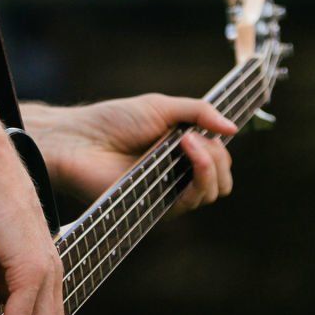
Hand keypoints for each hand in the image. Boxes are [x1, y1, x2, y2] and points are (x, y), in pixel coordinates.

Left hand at [24, 93, 236, 210]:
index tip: (210, 127)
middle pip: (222, 181)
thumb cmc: (114, 121)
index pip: (220, 162)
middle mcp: (177, 177)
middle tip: (194, 137)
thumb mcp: (163, 106)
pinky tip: (181, 148)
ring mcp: (167, 194)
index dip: (221, 148)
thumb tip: (234, 127)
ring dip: (209, 163)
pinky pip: (190, 202)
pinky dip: (197, 172)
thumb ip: (200, 112)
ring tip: (185, 141)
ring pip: (212, 192)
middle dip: (219, 156)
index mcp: (181, 154)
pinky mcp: (155, 208)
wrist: (79, 139)